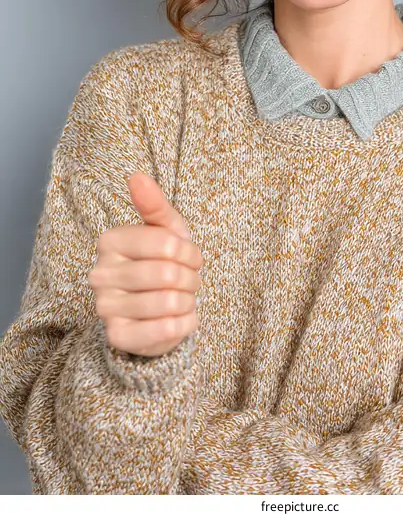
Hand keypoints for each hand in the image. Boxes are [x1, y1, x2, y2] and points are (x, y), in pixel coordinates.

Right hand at [87, 172, 203, 356]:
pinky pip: (165, 330)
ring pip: (168, 303)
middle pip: (167, 274)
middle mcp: (99, 274)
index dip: (189, 252)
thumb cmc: (163, 259)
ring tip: (183, 297)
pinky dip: (184, 323)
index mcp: (109, 241)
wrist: (155, 308)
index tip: (190, 256)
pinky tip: (179, 317)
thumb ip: (153, 203)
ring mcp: (105, 308)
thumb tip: (137, 176)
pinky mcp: (117, 337)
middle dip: (190, 278)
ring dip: (188, 300)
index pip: (166, 243)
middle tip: (189, 279)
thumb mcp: (165, 228)